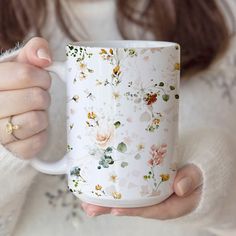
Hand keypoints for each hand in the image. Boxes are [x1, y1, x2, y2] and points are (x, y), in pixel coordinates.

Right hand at [0, 37, 51, 158]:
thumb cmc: (17, 88)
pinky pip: (36, 142)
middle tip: (38, 97)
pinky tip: (33, 128)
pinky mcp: (13, 150)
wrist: (11, 114)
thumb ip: (33, 52)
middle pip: (36, 98)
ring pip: (36, 120)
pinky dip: (41, 134)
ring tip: (34, 112)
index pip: (26, 74)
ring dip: (42, 115)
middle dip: (43, 96)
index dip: (42, 76)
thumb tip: (44, 57)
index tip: (41, 80)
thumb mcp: (21, 64)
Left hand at [81, 164, 202, 218]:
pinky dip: (114, 190)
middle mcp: (156, 201)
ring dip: (106, 200)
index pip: (150, 209)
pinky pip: (128, 190)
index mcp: (170, 203)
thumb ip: (192, 178)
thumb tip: (180, 187)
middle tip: (90, 207)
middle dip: (110, 208)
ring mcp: (148, 194)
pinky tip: (99, 188)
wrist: (195, 170)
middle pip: (132, 207)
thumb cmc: (196, 175)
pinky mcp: (144, 186)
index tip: (114, 209)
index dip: (132, 210)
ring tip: (87, 200)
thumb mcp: (198, 175)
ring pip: (127, 199)